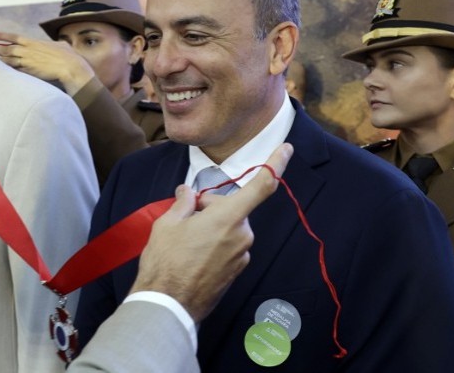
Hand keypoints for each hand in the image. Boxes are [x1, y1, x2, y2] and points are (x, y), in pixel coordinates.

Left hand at [0, 32, 94, 94]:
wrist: (70, 66)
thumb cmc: (68, 56)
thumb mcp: (61, 46)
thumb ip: (55, 45)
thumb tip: (60, 44)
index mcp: (34, 42)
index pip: (14, 37)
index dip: (3, 36)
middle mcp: (27, 50)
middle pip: (6, 48)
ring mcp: (27, 61)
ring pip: (6, 58)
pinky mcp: (28, 71)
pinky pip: (12, 69)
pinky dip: (3, 69)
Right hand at [131, 143, 293, 322]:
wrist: (168, 304)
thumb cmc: (166, 261)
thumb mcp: (168, 223)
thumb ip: (184, 203)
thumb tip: (188, 193)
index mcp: (228, 218)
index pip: (261, 186)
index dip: (275, 164)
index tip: (287, 148)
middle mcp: (242, 236)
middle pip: (232, 208)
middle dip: (210, 207)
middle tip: (184, 216)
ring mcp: (241, 256)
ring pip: (228, 228)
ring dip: (210, 227)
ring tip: (183, 240)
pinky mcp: (235, 271)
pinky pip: (227, 246)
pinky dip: (212, 244)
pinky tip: (190, 255)